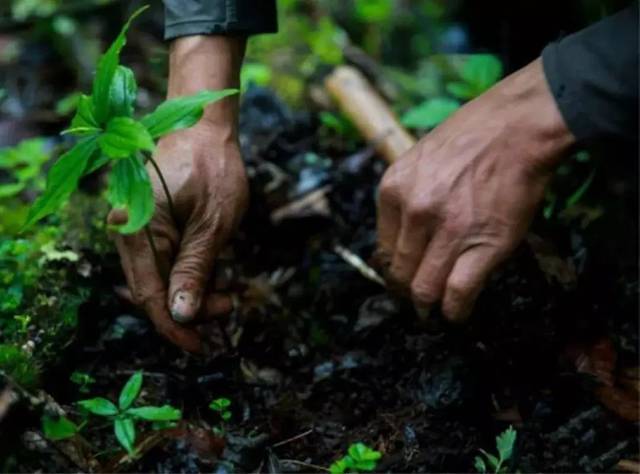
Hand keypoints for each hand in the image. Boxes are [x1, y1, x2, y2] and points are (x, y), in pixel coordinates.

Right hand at [110, 36, 246, 351]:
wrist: (206, 128)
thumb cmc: (213, 169)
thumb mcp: (213, 224)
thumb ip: (195, 270)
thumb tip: (180, 316)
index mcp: (137, 230)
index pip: (150, 294)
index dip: (173, 327)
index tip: (199, 348)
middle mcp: (129, 233)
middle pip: (153, 290)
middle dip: (188, 311)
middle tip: (227, 308)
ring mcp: (138, 231)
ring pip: (161, 280)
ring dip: (192, 294)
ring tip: (227, 296)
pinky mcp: (151, 228)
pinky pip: (166, 263)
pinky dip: (190, 277)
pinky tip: (215, 281)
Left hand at [377, 58, 574, 321]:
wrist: (517, 127)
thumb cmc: (470, 138)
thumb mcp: (418, 160)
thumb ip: (405, 197)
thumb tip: (402, 239)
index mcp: (393, 190)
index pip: (383, 249)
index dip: (394, 269)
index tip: (404, 277)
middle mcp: (413, 212)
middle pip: (400, 273)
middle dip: (407, 292)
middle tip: (418, 300)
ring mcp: (447, 231)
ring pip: (424, 289)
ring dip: (429, 307)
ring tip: (435, 312)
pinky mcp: (482, 246)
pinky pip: (458, 293)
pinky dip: (456, 311)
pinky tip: (457, 315)